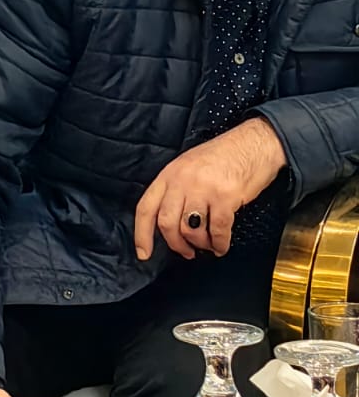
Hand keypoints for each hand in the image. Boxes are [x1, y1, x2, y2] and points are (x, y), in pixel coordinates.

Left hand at [134, 118, 285, 260]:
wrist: (255, 143)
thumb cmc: (224, 157)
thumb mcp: (189, 167)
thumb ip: (177, 190)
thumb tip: (173, 224)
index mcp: (169, 174)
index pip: (146, 208)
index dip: (141, 234)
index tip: (143, 254)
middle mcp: (181, 180)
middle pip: (166, 223)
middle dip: (176, 244)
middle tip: (187, 252)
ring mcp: (202, 188)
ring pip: (190, 230)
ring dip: (200, 244)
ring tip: (209, 245)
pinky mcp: (225, 196)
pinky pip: (217, 230)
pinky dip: (219, 244)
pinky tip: (222, 245)